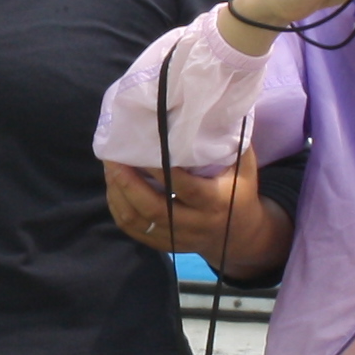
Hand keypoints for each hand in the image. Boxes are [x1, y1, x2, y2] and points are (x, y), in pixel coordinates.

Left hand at [105, 151, 246, 247]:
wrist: (241, 235)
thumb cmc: (240, 190)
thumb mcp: (244, 166)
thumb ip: (228, 142)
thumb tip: (209, 108)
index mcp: (216, 202)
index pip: (185, 188)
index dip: (160, 171)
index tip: (141, 149)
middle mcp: (197, 223)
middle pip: (156, 209)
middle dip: (129, 183)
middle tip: (114, 158)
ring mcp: (180, 238)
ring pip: (141, 222)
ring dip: (119, 195)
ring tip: (110, 169)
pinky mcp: (166, 245)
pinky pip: (135, 231)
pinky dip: (120, 210)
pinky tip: (114, 189)